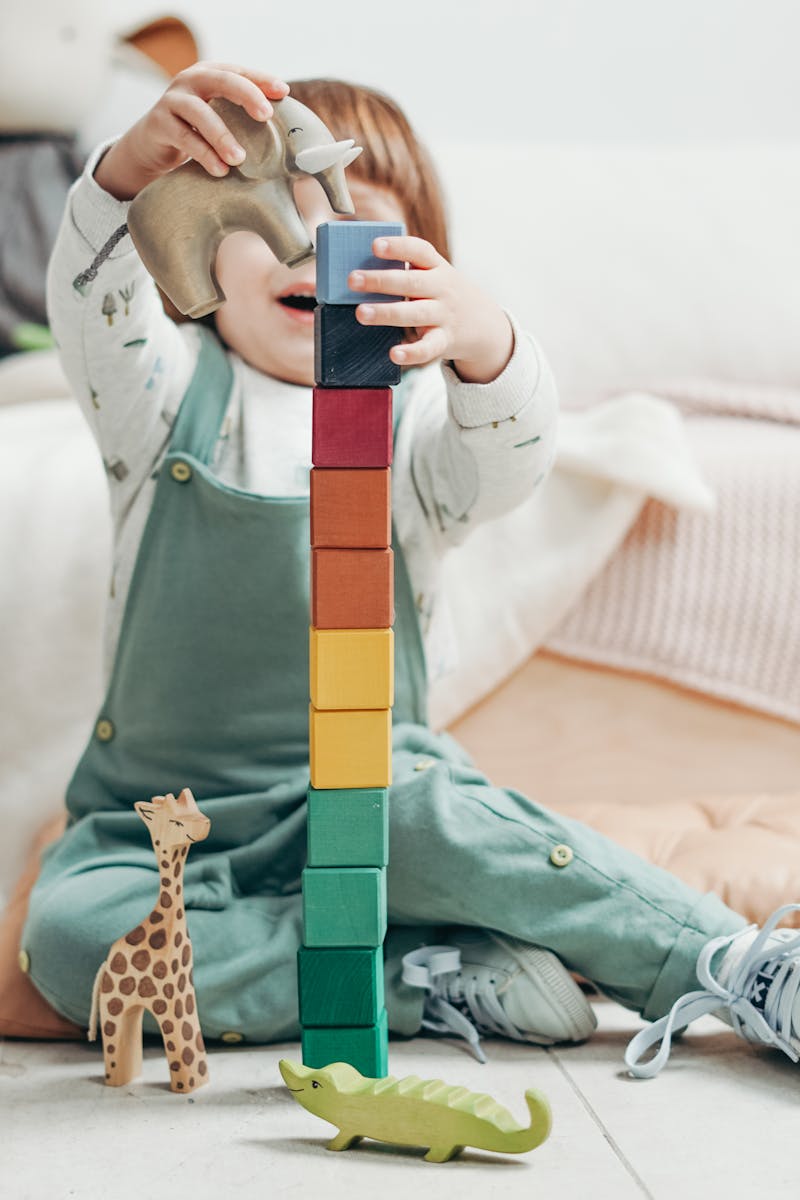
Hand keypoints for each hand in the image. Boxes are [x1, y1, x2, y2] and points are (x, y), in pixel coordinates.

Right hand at [94, 62, 289, 200]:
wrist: (152, 143)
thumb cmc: (196, 130)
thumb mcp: (220, 117)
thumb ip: (243, 116)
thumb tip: (289, 131)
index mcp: (210, 74)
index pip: (239, 71)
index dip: (262, 79)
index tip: (284, 93)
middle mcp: (190, 81)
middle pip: (221, 80)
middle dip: (246, 95)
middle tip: (266, 116)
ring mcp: (172, 100)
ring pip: (200, 112)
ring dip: (222, 136)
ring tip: (240, 159)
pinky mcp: (159, 123)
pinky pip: (184, 137)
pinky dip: (204, 154)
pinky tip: (220, 170)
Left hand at [350, 236, 513, 383]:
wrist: (484, 323)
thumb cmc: (443, 295)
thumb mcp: (433, 276)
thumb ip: (405, 273)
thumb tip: (358, 274)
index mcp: (437, 267)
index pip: (419, 250)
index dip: (398, 247)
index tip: (375, 245)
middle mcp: (442, 289)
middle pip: (412, 282)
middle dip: (381, 280)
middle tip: (352, 280)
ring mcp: (444, 315)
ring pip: (415, 313)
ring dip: (387, 313)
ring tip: (361, 313)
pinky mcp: (445, 341)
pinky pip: (429, 347)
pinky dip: (412, 352)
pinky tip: (394, 354)